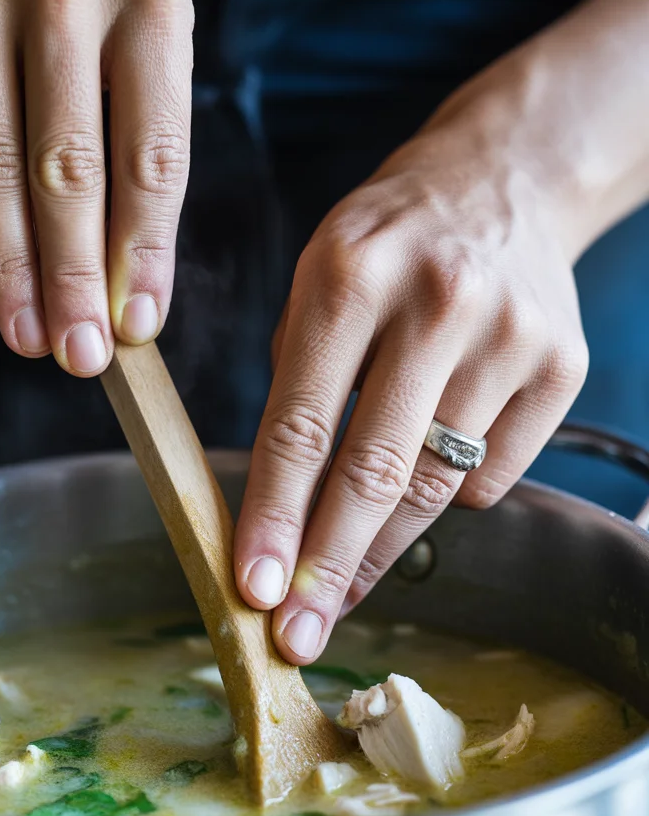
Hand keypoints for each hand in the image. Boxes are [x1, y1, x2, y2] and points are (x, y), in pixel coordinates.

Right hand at [0, 0, 192, 372]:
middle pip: (67, 167)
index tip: (136, 328)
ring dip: (14, 274)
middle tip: (79, 353)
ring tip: (30, 336)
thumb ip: (138, 178)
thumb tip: (127, 306)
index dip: (143, 255)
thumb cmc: (81, 31)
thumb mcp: (138, 75)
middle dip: (74, 280)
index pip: (151, 154)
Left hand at [234, 88, 588, 663]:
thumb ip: (295, 381)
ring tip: (343, 588)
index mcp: (349, 272)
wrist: (508, 178)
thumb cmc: (390, 238)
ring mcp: (511, 336)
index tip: (253, 588)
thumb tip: (281, 508)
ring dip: (382, 550)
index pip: (300, 424)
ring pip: (437, 486)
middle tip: (296, 638)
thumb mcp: (316, 276)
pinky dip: (451, 492)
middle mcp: (436, 302)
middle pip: (376, 471)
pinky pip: (491, 476)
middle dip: (330, 568)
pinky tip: (433, 461)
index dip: (273, 518)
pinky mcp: (563, 367)